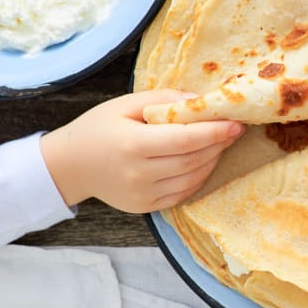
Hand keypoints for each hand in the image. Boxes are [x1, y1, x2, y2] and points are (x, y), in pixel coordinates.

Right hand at [39, 89, 243, 212]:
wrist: (70, 165)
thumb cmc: (98, 128)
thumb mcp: (124, 104)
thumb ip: (163, 100)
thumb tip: (199, 101)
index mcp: (133, 144)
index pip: (186, 140)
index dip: (215, 132)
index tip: (236, 123)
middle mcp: (139, 174)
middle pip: (194, 159)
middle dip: (219, 144)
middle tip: (234, 129)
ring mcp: (143, 194)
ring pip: (193, 178)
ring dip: (212, 160)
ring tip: (220, 143)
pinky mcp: (146, 207)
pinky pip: (183, 193)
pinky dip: (199, 177)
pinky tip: (203, 161)